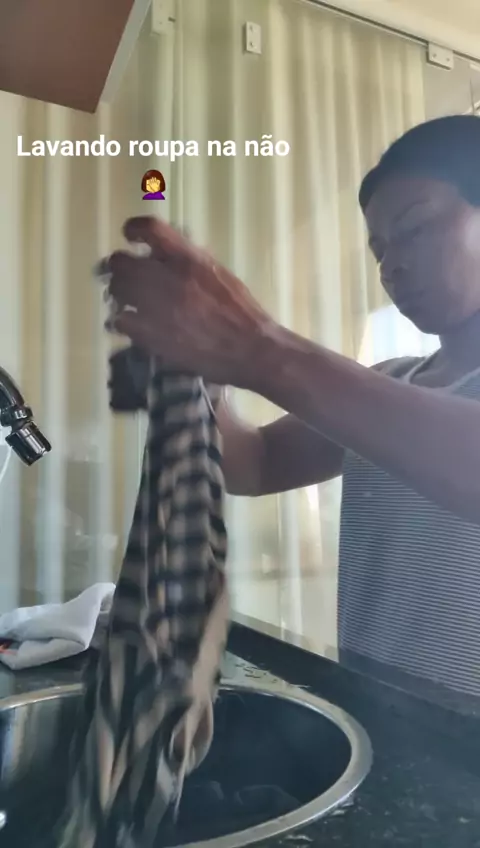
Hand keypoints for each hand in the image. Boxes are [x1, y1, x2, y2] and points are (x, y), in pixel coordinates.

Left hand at [97, 217, 277, 389]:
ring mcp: (155, 307)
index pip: (149, 229)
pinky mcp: (149, 334)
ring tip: (127, 301)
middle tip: (123, 275)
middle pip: (122, 261)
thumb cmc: (241, 312)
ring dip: (118, 293)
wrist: (248, 349)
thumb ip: (190, 260)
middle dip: (120, 267)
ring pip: (116, 290)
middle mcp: (167, 278)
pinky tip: (131, 324)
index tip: (130, 236)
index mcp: (189, 259)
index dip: (134, 229)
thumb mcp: (218, 274)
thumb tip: (164, 252)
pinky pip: (119, 320)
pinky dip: (122, 320)